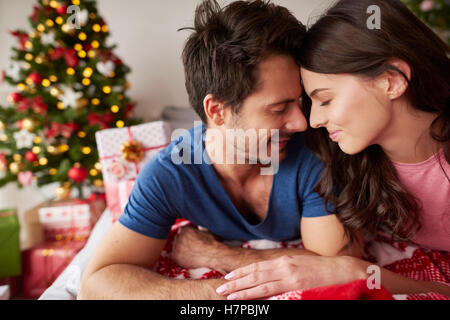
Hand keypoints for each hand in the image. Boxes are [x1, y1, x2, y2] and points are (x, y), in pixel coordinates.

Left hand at [171, 226, 227, 269]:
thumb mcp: (206, 231)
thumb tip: (199, 227)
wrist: (213, 255)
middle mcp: (179, 237)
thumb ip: (199, 228)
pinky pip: (174, 257)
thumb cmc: (211, 243)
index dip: (185, 236)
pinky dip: (179, 258)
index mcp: (185, 229)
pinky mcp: (176, 257)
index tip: (190, 240)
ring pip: (175, 248)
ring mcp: (176, 247)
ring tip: (190, 253)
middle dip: (182, 243)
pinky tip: (187, 258)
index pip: (181, 231)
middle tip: (190, 248)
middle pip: (177, 239)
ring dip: (180, 250)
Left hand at [216, 255, 365, 299]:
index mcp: (283, 260)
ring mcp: (288, 276)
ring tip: (227, 295)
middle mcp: (282, 266)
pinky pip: (271, 291)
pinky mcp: (295, 285)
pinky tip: (247, 299)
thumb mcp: (300, 265)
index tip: (229, 276)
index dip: (242, 272)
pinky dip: (257, 295)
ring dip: (241, 289)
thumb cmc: (322, 269)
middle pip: (254, 274)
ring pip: (259, 283)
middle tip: (220, 287)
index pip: (257, 266)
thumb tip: (271, 275)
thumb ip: (285, 269)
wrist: (341, 270)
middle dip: (236, 281)